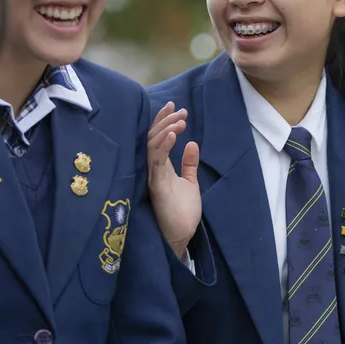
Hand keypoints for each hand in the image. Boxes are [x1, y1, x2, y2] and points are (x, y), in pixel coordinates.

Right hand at [147, 101, 201, 259]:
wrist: (181, 236)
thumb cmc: (182, 212)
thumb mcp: (189, 182)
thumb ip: (189, 164)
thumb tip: (192, 143)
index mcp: (160, 167)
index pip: (157, 139)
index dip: (164, 121)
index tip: (176, 108)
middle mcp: (153, 169)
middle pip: (152, 138)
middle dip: (165, 121)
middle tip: (180, 111)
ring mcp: (153, 176)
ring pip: (152, 146)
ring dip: (165, 130)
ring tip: (179, 120)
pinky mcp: (156, 185)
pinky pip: (156, 162)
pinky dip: (163, 146)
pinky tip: (172, 134)